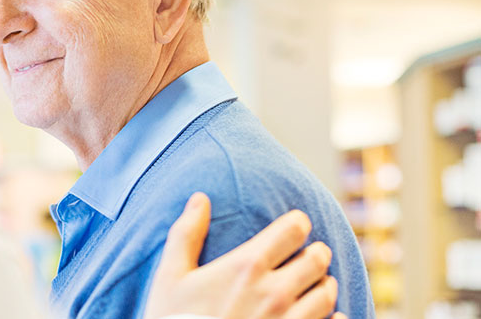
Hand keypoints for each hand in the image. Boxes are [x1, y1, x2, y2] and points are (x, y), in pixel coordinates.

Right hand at [145, 192, 346, 318]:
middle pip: (317, 258)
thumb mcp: (171, 276)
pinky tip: (327, 317)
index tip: (293, 227)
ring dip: (323, 284)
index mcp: (247, 266)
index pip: (293, 229)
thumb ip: (187, 234)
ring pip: (327, 293)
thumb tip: (200, 198)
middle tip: (307, 255)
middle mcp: (275, 292)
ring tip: (314, 284)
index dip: (297, 223)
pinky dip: (334, 318)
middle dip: (315, 252)